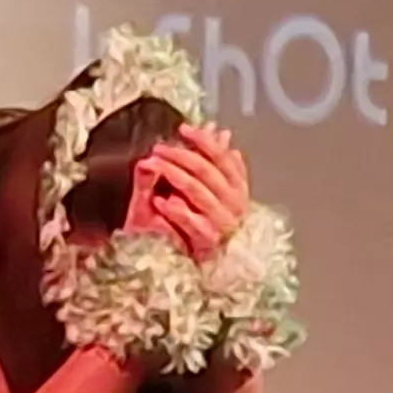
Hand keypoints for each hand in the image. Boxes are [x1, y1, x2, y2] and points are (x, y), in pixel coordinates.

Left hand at [131, 124, 250, 262]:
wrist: (219, 263)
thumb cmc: (213, 220)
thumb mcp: (217, 188)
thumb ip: (217, 161)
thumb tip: (220, 131)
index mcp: (238, 185)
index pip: (222, 156)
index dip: (203, 140)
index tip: (182, 128)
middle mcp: (234, 201)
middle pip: (206, 171)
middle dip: (180, 156)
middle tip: (158, 148)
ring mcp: (222, 221)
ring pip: (197, 191)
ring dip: (173, 176)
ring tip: (153, 165)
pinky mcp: (209, 241)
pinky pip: (192, 222)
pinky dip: (175, 211)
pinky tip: (159, 201)